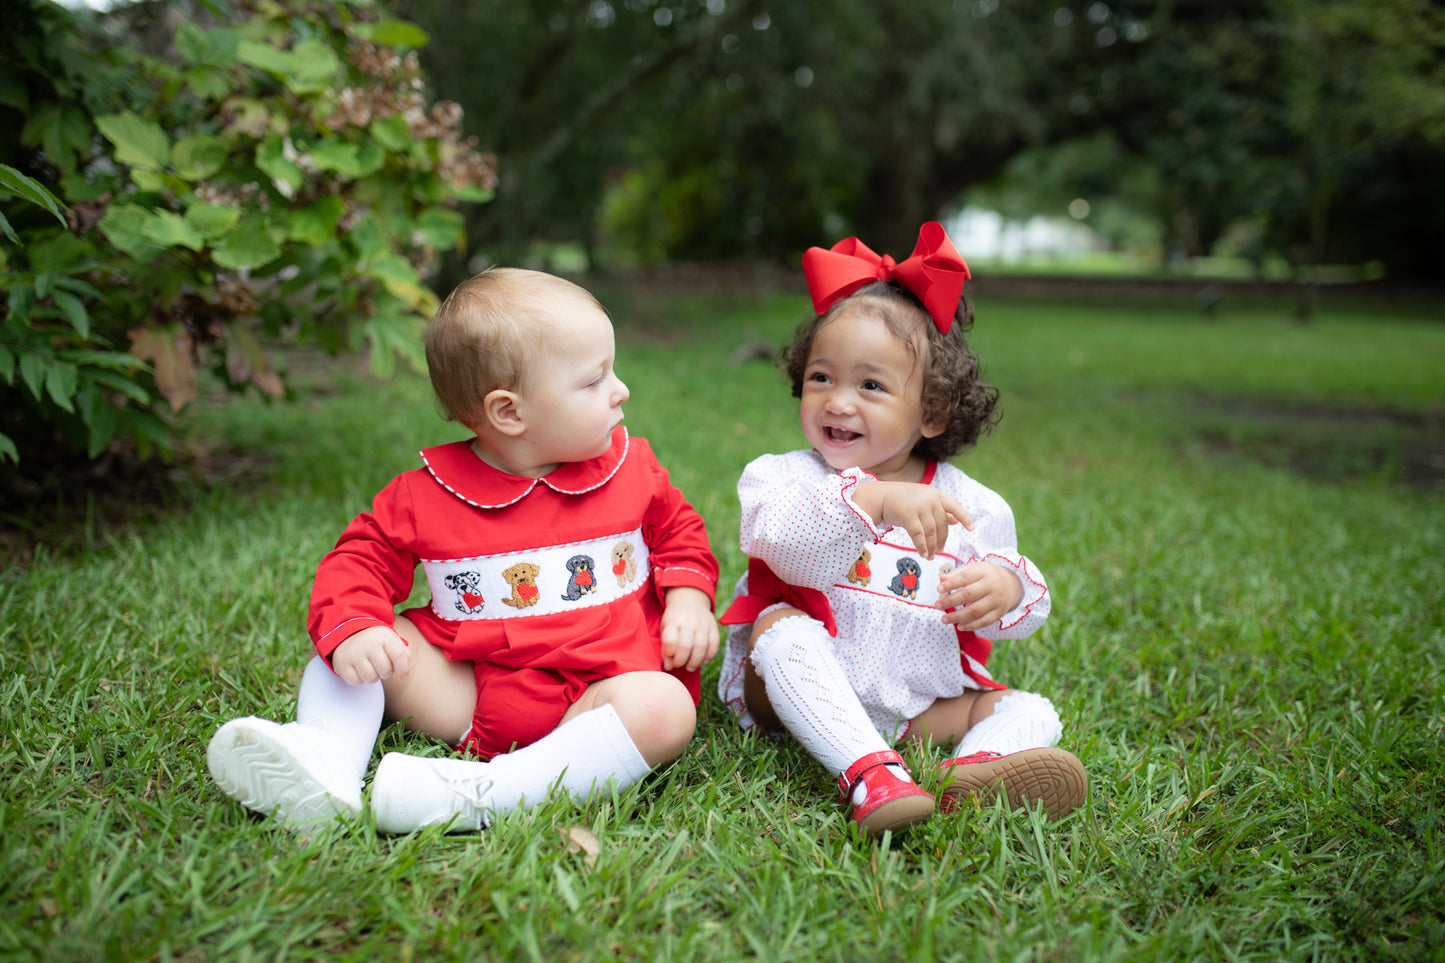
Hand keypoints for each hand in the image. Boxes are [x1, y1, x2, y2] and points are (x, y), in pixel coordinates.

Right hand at [330, 625, 410, 683]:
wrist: (348, 634)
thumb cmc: (375, 642)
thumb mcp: (391, 640)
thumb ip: (403, 654)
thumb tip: (404, 671)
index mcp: (383, 636)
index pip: (399, 656)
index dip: (404, 669)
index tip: (403, 674)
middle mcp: (367, 643)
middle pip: (385, 671)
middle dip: (386, 673)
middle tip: (382, 667)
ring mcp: (353, 653)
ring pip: (371, 678)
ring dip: (373, 677)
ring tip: (370, 667)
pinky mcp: (341, 663)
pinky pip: (357, 681)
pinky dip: (360, 679)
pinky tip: (359, 669)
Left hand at [660, 586, 719, 670]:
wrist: (690, 600)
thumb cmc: (674, 620)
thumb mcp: (664, 628)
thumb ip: (665, 648)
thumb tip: (669, 668)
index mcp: (673, 621)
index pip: (669, 640)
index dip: (668, 652)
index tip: (669, 656)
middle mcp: (689, 622)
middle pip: (686, 646)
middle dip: (681, 661)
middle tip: (678, 665)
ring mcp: (703, 624)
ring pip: (701, 647)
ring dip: (695, 661)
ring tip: (689, 667)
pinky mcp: (713, 627)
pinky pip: (714, 644)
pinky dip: (709, 655)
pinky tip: (703, 660)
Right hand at [853, 481, 972, 558]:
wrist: (879, 497)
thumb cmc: (903, 499)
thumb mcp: (924, 500)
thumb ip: (940, 510)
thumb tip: (957, 521)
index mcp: (935, 494)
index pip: (954, 505)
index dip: (964, 517)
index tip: (971, 528)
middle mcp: (929, 498)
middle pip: (942, 523)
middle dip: (942, 539)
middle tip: (940, 550)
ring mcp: (919, 506)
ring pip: (931, 531)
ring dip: (932, 546)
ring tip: (931, 555)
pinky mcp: (908, 515)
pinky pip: (919, 535)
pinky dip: (922, 546)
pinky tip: (923, 553)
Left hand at [937, 561, 1021, 630]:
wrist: (1011, 584)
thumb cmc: (986, 576)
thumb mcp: (974, 569)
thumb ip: (957, 574)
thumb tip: (941, 580)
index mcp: (984, 572)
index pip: (965, 578)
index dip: (951, 584)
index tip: (938, 589)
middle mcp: (992, 586)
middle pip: (969, 595)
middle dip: (950, 601)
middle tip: (937, 605)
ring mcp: (996, 601)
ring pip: (975, 611)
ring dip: (957, 617)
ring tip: (944, 619)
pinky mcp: (999, 613)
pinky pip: (984, 622)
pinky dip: (971, 626)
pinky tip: (959, 626)